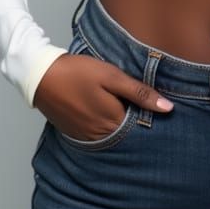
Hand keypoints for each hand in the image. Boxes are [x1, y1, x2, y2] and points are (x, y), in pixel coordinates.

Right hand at [32, 53, 173, 140]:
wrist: (41, 76)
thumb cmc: (78, 72)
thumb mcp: (112, 76)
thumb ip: (139, 93)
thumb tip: (168, 108)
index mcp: (113, 122)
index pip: (142, 124)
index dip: (150, 111)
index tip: (156, 99)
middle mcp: (101, 136)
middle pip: (128, 130)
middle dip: (136, 116)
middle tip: (138, 96)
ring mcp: (87, 136)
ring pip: (114, 131)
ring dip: (120, 118)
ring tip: (119, 99)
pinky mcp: (77, 133)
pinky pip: (98, 132)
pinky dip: (105, 121)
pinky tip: (103, 105)